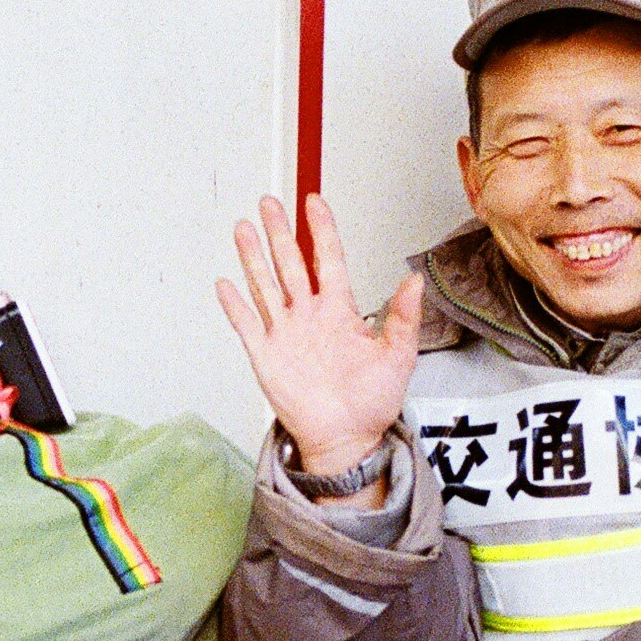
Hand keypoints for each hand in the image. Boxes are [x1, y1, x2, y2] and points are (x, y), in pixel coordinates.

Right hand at [216, 193, 425, 486]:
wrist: (347, 439)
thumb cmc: (372, 403)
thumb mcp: (398, 357)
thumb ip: (404, 317)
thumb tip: (415, 280)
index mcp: (340, 310)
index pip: (328, 258)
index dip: (321, 229)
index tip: (313, 202)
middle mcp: (309, 315)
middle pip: (290, 263)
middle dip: (279, 231)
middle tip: (270, 202)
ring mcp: (285, 333)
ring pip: (265, 285)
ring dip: (254, 257)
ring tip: (244, 228)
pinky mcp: (266, 356)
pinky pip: (246, 324)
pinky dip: (235, 304)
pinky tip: (225, 283)